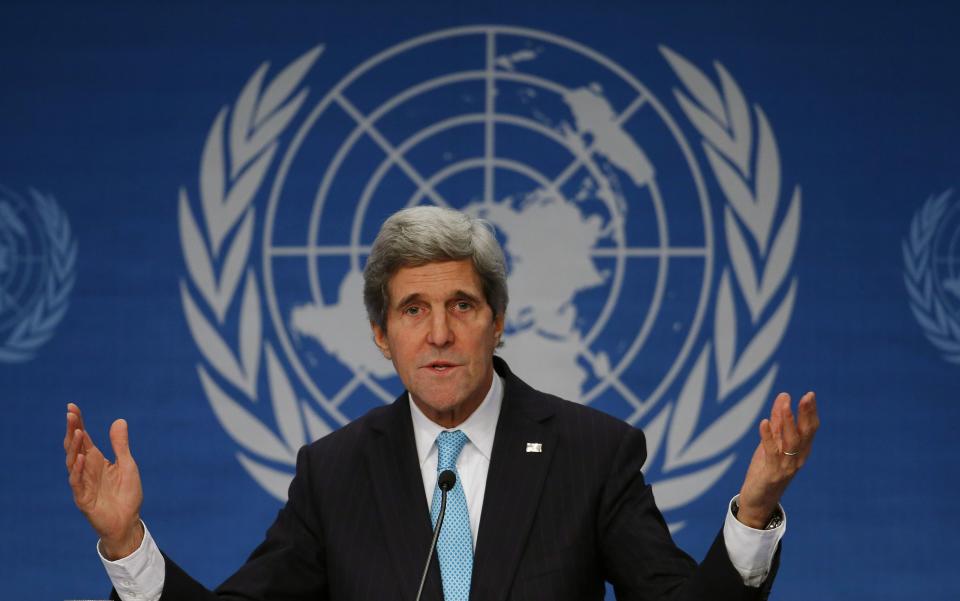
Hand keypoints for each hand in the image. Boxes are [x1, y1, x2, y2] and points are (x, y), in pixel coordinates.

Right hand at [64, 403, 143, 558]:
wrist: (128, 521)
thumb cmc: (126, 493)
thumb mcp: (128, 464)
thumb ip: (121, 444)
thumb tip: (119, 420)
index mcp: (96, 460)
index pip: (84, 439)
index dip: (78, 423)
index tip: (72, 407)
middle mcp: (87, 469)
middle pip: (75, 447)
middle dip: (73, 430)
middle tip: (70, 413)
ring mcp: (83, 484)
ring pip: (73, 463)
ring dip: (75, 448)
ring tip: (78, 432)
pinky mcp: (83, 499)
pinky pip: (77, 483)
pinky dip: (79, 470)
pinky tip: (81, 458)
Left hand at [736, 392, 818, 528]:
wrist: (758, 500)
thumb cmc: (766, 469)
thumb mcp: (772, 442)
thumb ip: (778, 421)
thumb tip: (784, 396)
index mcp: (801, 451)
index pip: (810, 429)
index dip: (810, 412)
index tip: (809, 395)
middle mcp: (798, 458)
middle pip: (805, 434)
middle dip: (806, 414)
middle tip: (807, 396)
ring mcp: (786, 467)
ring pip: (790, 442)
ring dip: (788, 422)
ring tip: (785, 405)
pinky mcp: (772, 473)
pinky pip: (771, 453)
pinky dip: (767, 437)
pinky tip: (764, 423)